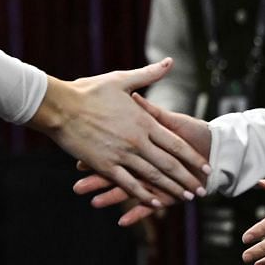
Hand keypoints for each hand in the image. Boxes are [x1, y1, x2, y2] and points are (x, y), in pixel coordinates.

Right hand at [33, 59, 207, 210]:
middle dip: (187, 179)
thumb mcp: (121, 79)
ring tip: (185, 198)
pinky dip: (142, 195)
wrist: (59, 106)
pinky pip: (128, 184)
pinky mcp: (105, 165)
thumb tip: (169, 62)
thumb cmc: (88, 90)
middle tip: (201, 190)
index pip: (176, 144)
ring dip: (171, 189)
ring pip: (152, 177)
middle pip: (169, 165)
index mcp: (143, 121)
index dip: (192, 157)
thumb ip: (149, 75)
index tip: (205, 167)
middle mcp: (136, 141)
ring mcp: (121, 155)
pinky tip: (154, 202)